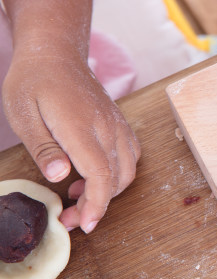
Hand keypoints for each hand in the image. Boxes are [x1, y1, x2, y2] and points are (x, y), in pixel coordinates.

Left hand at [2, 45, 139, 232]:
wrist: (55, 53)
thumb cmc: (34, 82)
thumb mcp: (23, 114)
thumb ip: (43, 148)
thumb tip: (60, 176)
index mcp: (81, 126)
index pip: (101, 174)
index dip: (95, 204)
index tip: (83, 224)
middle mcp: (107, 127)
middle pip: (117, 177)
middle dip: (97, 205)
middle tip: (69, 217)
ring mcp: (117, 124)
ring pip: (128, 169)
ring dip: (109, 191)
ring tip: (77, 196)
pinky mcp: (119, 123)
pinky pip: (131, 155)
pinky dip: (117, 173)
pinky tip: (92, 174)